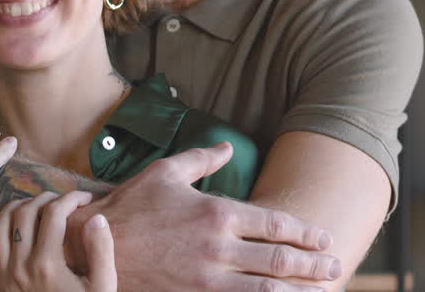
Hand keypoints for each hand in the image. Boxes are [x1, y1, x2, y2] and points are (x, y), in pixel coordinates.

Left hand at [0, 191, 115, 291]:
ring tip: (31, 204)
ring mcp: (0, 278)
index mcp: (48, 264)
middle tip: (60, 201)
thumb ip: (101, 251)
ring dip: (13, 208)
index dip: (72, 198)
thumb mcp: (102, 287)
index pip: (55, 214)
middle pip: (25, 215)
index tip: (85, 198)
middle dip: (45, 199)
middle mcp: (20, 266)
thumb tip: (97, 217)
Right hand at [67, 143, 338, 291]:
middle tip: (335, 265)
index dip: (305, 232)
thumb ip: (202, 159)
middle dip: (313, 265)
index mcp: (216, 213)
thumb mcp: (164, 173)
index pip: (275, 224)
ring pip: (266, 291)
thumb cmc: (127, 210)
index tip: (323, 238)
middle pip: (280, 260)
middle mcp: (218, 248)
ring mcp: (206, 280)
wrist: (89, 251)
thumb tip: (228, 147)